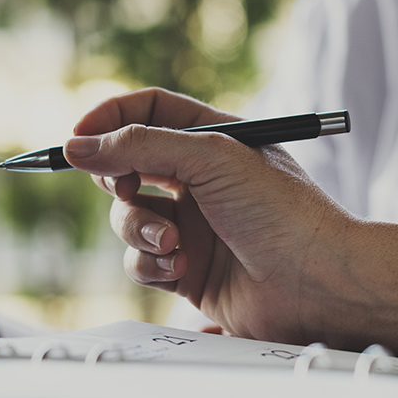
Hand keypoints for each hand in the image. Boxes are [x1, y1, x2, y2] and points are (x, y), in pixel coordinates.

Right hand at [67, 88, 397, 354]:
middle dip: (117, 181)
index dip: (108, 120)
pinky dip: (150, 264)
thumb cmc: (284, 213)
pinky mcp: (187, 271)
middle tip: (127, 190)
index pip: (146, 112)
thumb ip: (139, 146)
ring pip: (128, 219)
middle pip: (126, 167)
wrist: (320, 284)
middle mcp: (200, 179)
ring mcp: (192, 226)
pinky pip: (141, 261)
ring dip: (138, 231)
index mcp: (214, 138)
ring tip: (173, 244)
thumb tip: (77, 144)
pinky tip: (180, 270)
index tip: (78, 138)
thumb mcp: (211, 158)